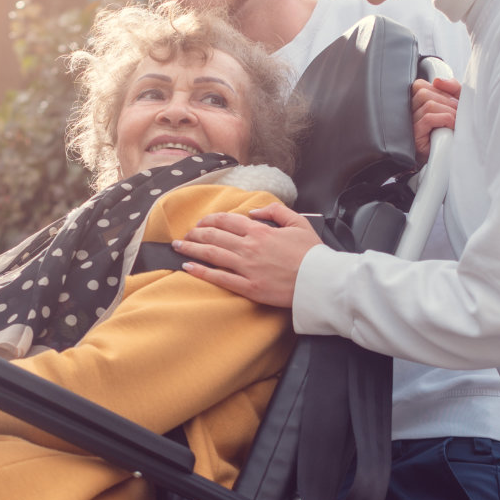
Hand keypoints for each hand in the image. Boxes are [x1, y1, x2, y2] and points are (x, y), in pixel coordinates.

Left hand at [171, 203, 321, 306]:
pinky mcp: (249, 287)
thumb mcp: (298, 222)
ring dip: (192, 249)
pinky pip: (219, 278)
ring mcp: (247, 268)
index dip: (210, 221)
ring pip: (212, 255)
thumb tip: (254, 212)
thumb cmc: (312, 254)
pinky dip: (201, 271)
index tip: (201, 223)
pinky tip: (188, 267)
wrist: (320, 281)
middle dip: (195, 234)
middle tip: (184, 235)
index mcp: (260, 231)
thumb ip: (275, 211)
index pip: (227, 221)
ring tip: (178, 247)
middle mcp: (249, 247)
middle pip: (214, 237)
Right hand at [411, 76, 460, 164]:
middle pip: (422, 92)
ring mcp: (409, 125)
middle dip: (446, 100)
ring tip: (455, 122)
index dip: (438, 89)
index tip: (451, 101)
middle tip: (457, 113)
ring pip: (427, 104)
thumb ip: (451, 88)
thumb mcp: (456, 105)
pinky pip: (428, 118)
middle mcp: (409, 113)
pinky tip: (450, 127)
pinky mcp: (414, 137)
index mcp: (416, 104)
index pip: (419, 85)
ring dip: (448, 111)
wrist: (449, 159)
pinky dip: (445, 120)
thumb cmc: (452, 133)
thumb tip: (438, 80)